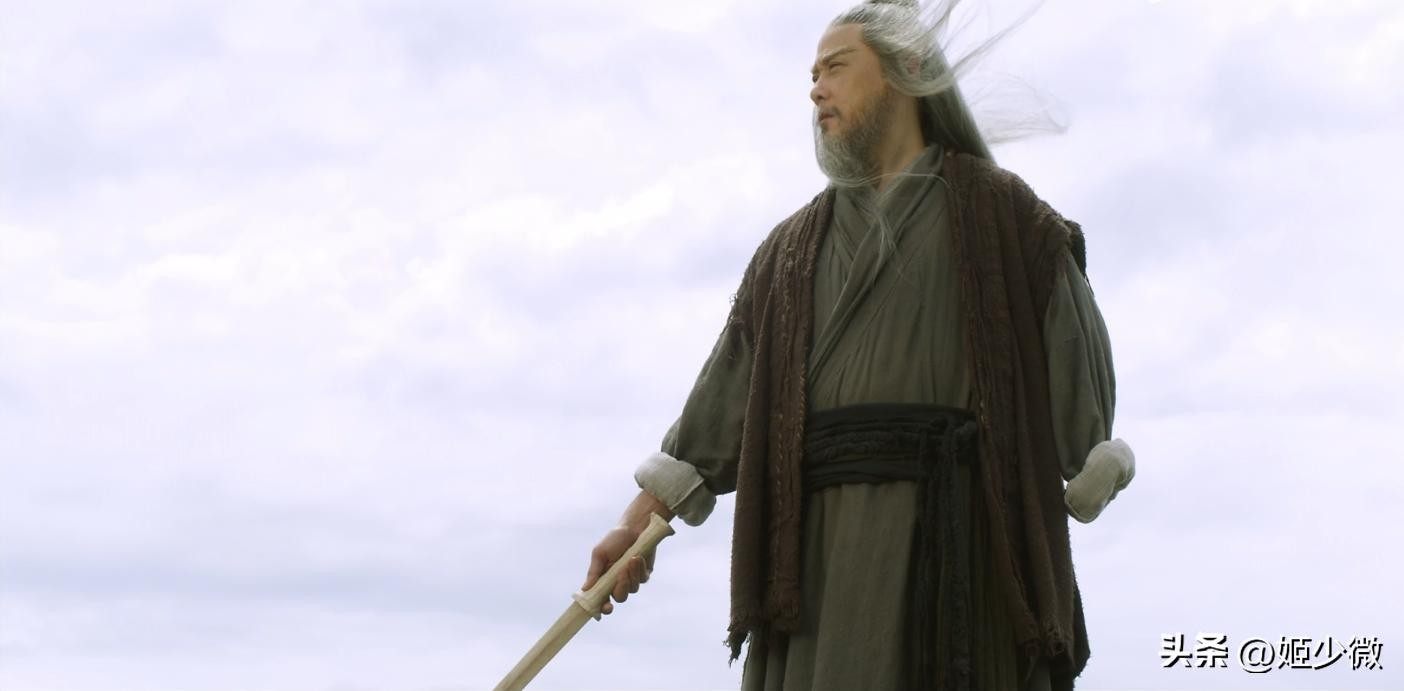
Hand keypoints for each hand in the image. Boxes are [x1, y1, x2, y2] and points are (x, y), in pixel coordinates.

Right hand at [580, 490, 672, 614]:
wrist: (634, 527)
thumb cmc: (614, 539)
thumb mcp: (600, 554)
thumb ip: (594, 573)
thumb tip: (585, 589)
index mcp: (604, 580)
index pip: (602, 600)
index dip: (603, 608)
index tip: (605, 608)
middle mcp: (618, 582)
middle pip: (620, 598)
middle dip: (620, 589)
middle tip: (619, 577)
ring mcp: (632, 579)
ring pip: (632, 589)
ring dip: (630, 576)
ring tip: (630, 560)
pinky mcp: (644, 574)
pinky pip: (642, 579)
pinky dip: (639, 569)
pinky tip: (637, 558)